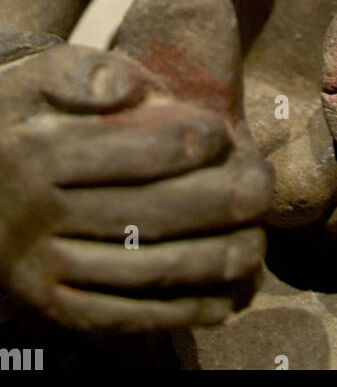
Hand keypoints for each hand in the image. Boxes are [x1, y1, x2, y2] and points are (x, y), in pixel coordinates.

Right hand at [0, 0, 272, 332]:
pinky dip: (174, 313)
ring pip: (136, 271)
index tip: (225, 135)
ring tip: (254, 244)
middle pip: (142, 215)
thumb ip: (83, 70)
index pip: (126, 152)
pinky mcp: (50, 302)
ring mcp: (41, 265)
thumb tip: (130, 85)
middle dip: (214, 205)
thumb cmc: (25, 110)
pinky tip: (221, 300)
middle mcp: (36, 214)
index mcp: (38, 151)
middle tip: (261, 190)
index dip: (184, 145)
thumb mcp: (39, 73)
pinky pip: (118, 316)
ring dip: (206, 264)